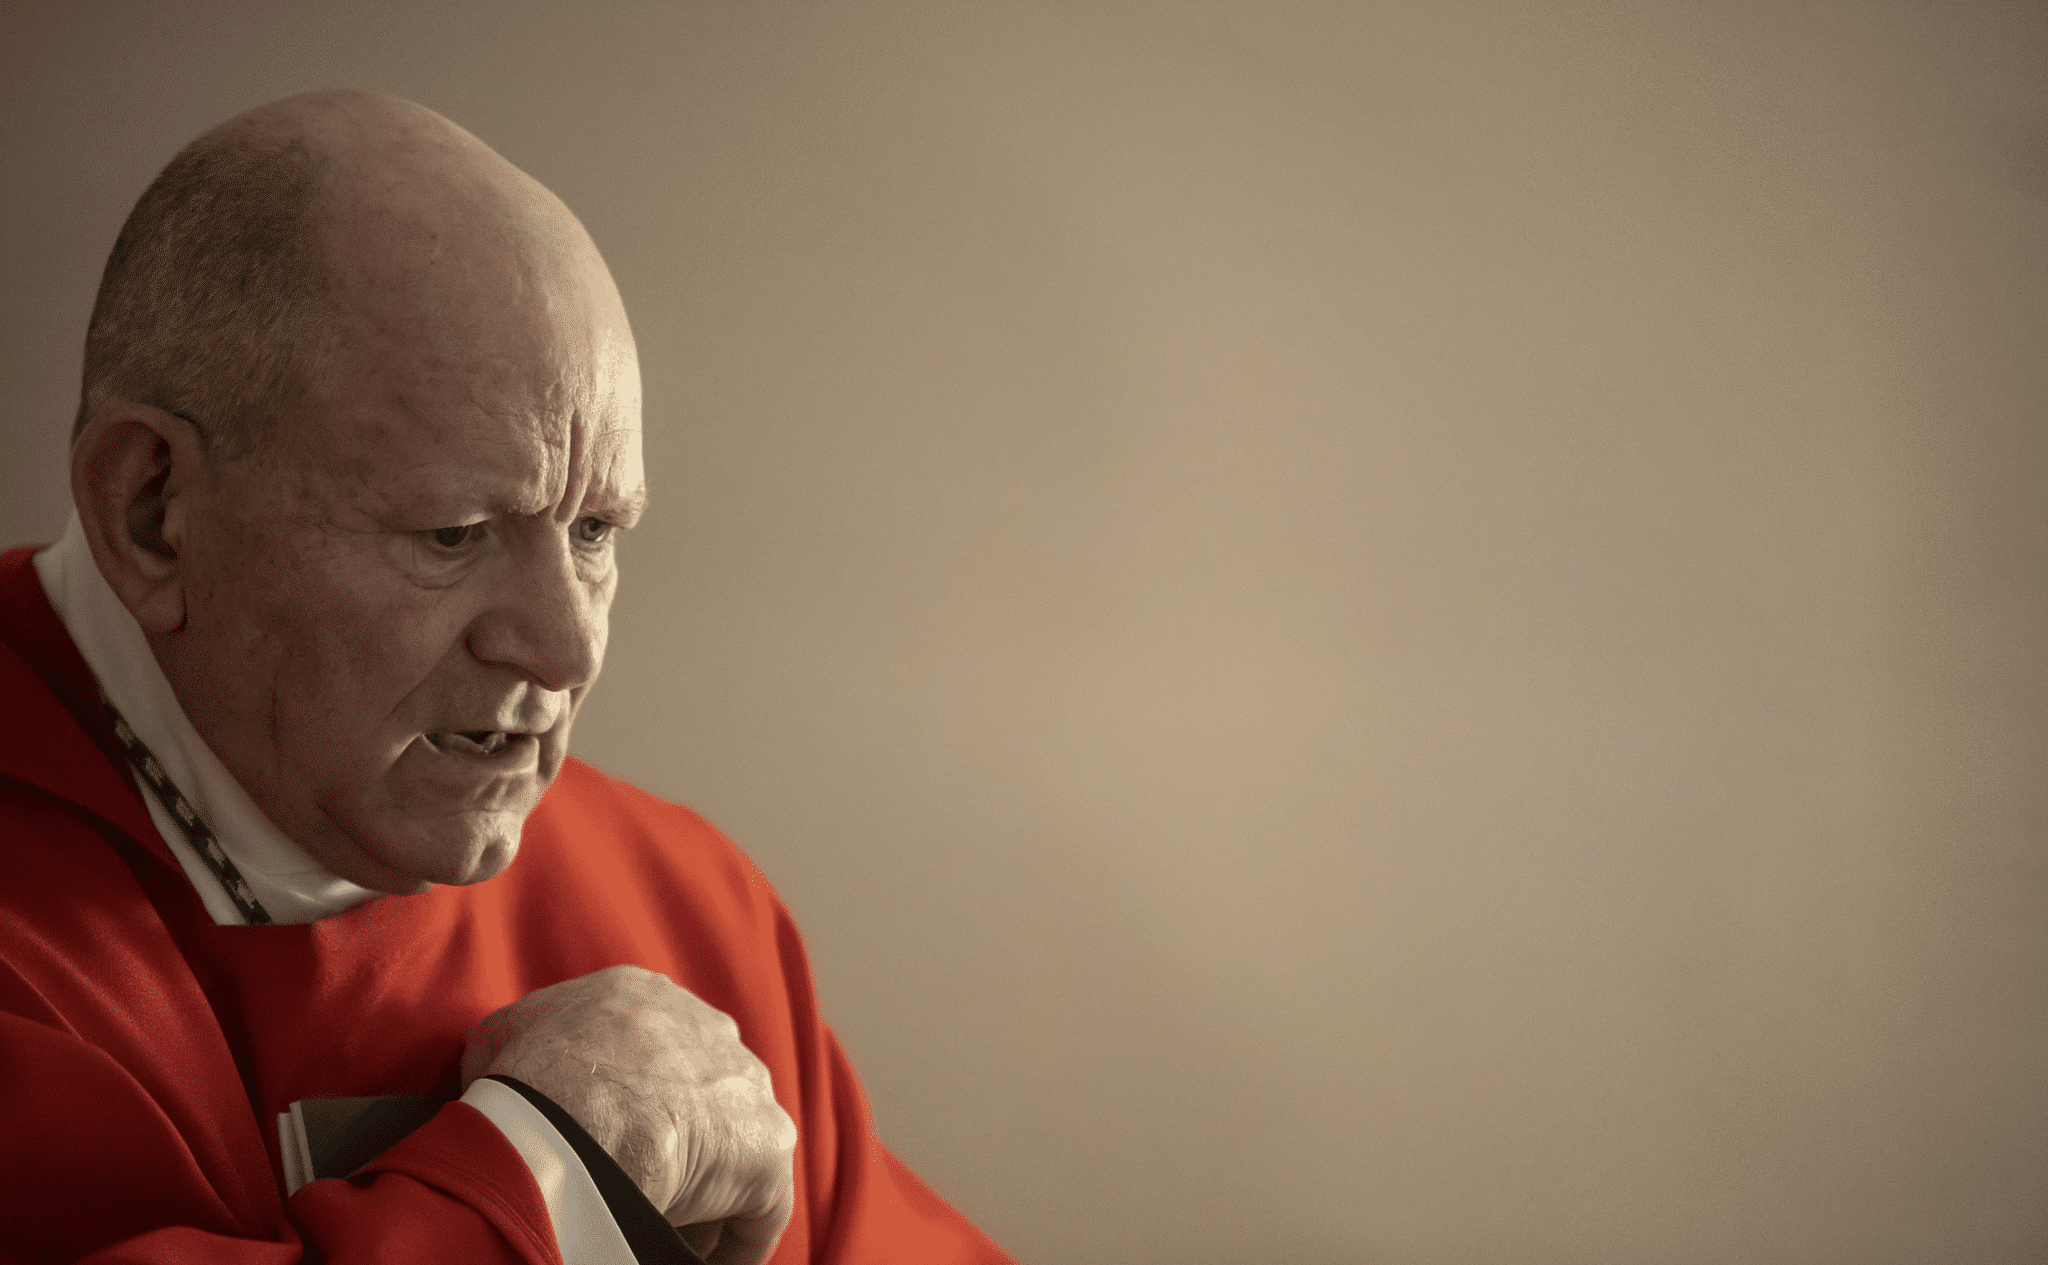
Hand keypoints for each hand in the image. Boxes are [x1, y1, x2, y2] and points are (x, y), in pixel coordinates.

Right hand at [460, 965, 796, 1264]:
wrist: (569, 1119)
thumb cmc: (527, 1080)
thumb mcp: (503, 1037)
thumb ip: (528, 1041)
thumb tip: (524, 1068)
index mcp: (648, 999)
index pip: (655, 1053)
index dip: (637, 1105)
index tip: (618, 1144)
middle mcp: (710, 1030)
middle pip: (703, 1098)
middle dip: (681, 1142)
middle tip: (644, 1188)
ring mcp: (747, 1087)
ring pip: (734, 1150)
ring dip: (708, 1193)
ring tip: (667, 1230)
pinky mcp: (767, 1147)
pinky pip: (761, 1208)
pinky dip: (735, 1243)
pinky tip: (695, 1262)